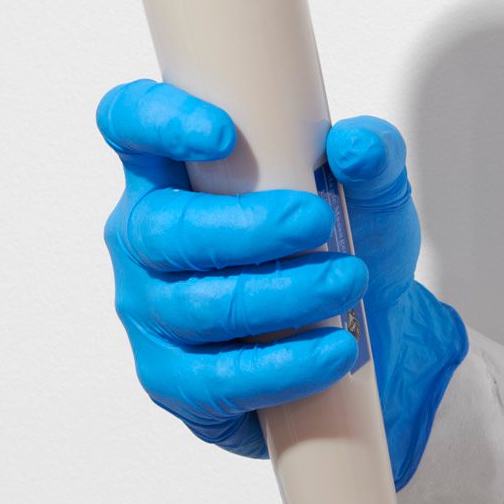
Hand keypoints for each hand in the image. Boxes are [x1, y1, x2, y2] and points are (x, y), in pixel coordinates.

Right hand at [98, 80, 465, 480]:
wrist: (374, 344)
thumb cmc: (345, 249)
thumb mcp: (374, 196)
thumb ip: (374, 155)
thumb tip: (356, 146)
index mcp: (173, 171)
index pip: (129, 124)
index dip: (157, 121)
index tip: (224, 135)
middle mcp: (143, 238)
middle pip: (162, 227)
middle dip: (245, 227)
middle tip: (317, 220)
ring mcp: (150, 312)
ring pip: (195, 306)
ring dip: (280, 295)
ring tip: (346, 283)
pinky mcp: (172, 381)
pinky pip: (215, 379)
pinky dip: (283, 366)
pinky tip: (333, 350)